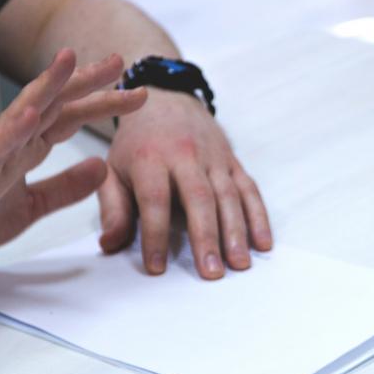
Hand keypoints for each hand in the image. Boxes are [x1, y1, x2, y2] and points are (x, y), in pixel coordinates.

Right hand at [0, 49, 145, 267]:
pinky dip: (13, 130)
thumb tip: (102, 167)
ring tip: (70, 60)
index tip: (137, 92)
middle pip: (53, 104)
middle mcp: (10, 144)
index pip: (70, 117)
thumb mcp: (32, 205)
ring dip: (46, 85)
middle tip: (119, 61)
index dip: (102, 103)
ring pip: (22, 113)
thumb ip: (65, 187)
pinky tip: (32, 114)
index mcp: (26, 150)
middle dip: (85, 81)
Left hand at [99, 88, 272, 279]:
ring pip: (229, 196)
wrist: (167, 100)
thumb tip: (109, 245)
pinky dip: (259, 217)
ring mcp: (214, 159)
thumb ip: (112, 208)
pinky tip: (263, 243)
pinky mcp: (233, 162)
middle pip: (199, 199)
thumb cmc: (137, 144)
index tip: (157, 268)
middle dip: (207, 237)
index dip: (155, 234)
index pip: (154, 200)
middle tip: (211, 272)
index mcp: (149, 157)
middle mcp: (185, 156)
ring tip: (240, 263)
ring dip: (237, 231)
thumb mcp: (113, 170)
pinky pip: (249, 190)